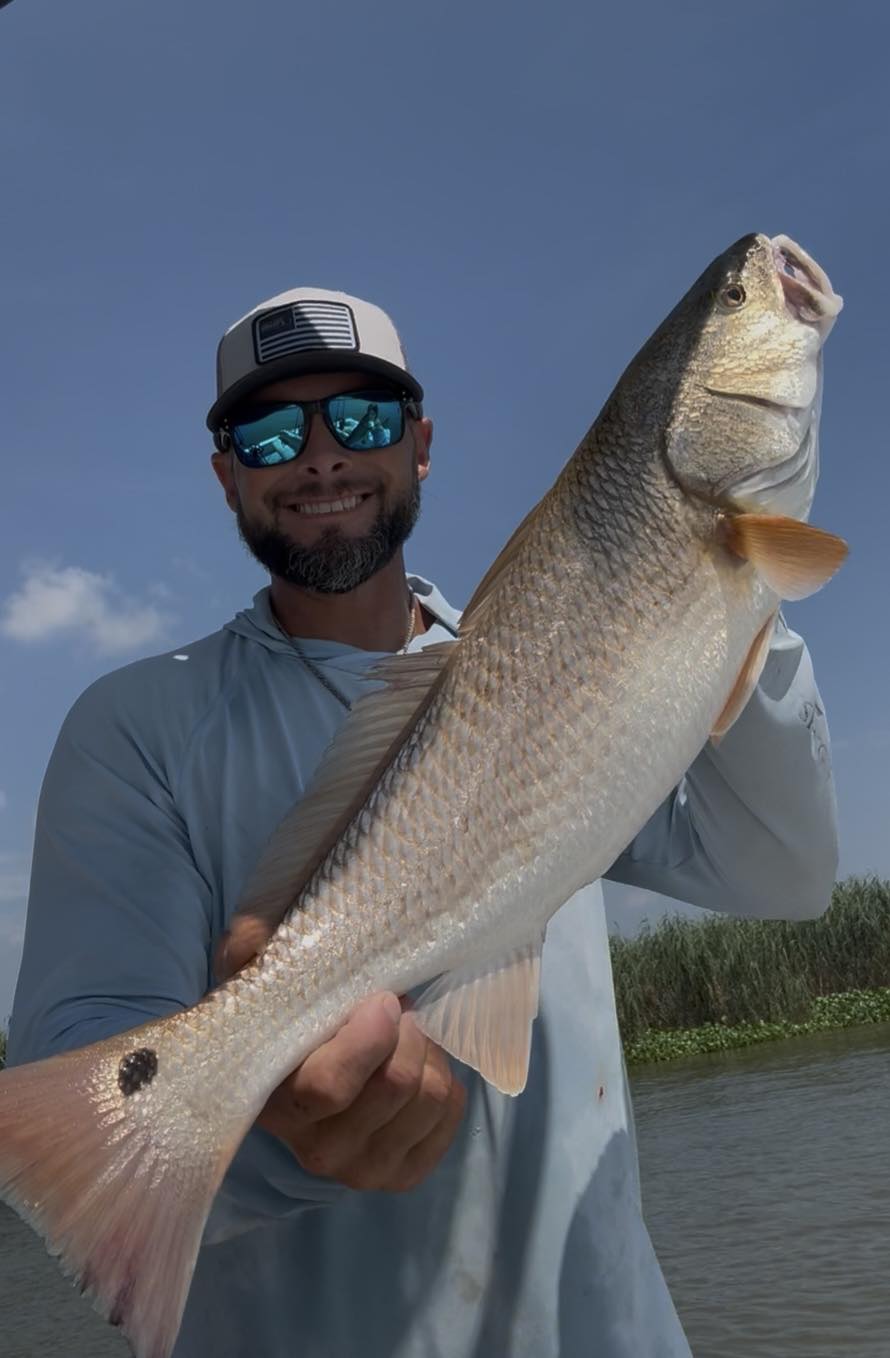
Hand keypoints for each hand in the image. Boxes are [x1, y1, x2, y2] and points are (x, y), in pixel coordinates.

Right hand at [215, 922, 465, 1192]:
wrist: (312, 1061)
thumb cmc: (290, 1010)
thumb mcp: (265, 971)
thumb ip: (253, 947)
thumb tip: (255, 945)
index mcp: (276, 1103)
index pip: (329, 1086)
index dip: (369, 1038)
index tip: (383, 998)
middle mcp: (318, 1150)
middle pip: (396, 1086)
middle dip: (407, 1032)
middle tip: (394, 1007)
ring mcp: (363, 1169)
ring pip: (431, 1097)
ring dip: (427, 1052)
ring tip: (404, 1034)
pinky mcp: (404, 1173)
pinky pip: (452, 1114)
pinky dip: (445, 1076)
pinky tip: (418, 1063)